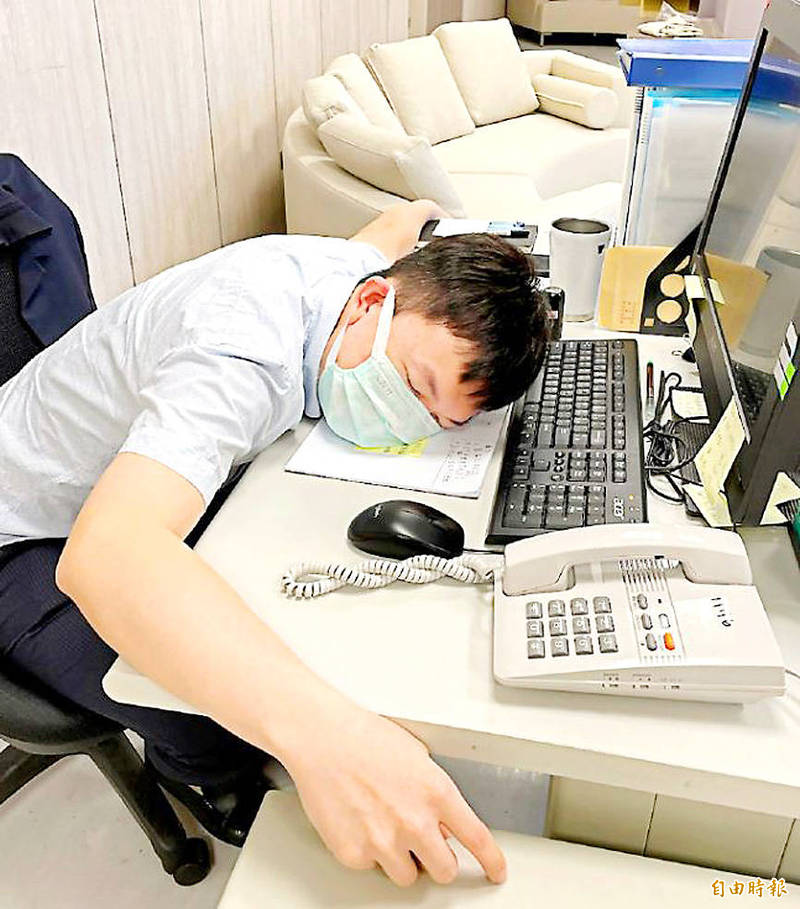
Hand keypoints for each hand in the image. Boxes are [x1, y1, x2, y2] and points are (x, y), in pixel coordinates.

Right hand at [283, 706, 505, 886]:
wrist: (323, 738)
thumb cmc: (365, 737)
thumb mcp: (417, 757)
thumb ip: (434, 793)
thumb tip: (440, 821)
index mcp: (437, 793)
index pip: (476, 839)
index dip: (491, 861)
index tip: (496, 871)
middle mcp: (415, 822)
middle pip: (445, 870)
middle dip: (437, 860)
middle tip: (422, 843)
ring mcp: (384, 842)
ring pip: (408, 877)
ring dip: (402, 859)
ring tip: (383, 825)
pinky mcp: (354, 854)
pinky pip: (371, 867)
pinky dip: (368, 851)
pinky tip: (358, 821)